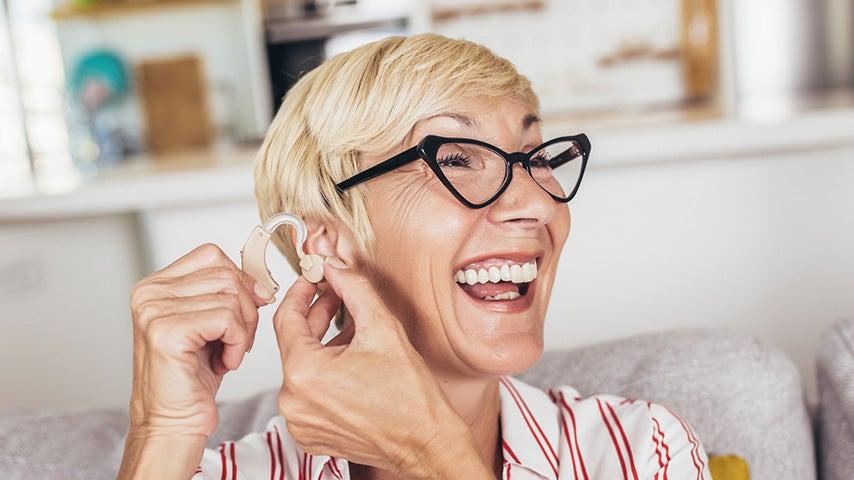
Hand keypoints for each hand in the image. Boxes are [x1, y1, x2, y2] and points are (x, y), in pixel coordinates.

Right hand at [126, 243, 273, 437]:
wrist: (173, 422)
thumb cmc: (192, 378)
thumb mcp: (212, 325)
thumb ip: (227, 295)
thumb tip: (261, 283)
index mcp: (155, 286)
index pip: (212, 255)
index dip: (240, 279)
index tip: (249, 306)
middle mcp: (149, 293)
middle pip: (226, 274)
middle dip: (246, 309)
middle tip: (237, 341)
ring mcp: (154, 310)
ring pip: (231, 297)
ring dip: (243, 330)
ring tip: (227, 354)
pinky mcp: (167, 331)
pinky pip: (227, 319)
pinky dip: (237, 343)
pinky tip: (223, 363)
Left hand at [273, 258, 490, 478]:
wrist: (425, 442)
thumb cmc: (409, 398)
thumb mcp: (382, 328)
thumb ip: (354, 289)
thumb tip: (336, 268)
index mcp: (304, 373)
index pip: (286, 319)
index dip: (301, 292)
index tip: (313, 280)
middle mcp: (293, 401)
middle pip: (294, 343)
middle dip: (316, 316)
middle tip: (336, 297)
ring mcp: (300, 421)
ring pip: (302, 367)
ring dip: (322, 344)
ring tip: (351, 330)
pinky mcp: (309, 434)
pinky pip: (307, 393)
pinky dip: (324, 373)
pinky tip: (349, 360)